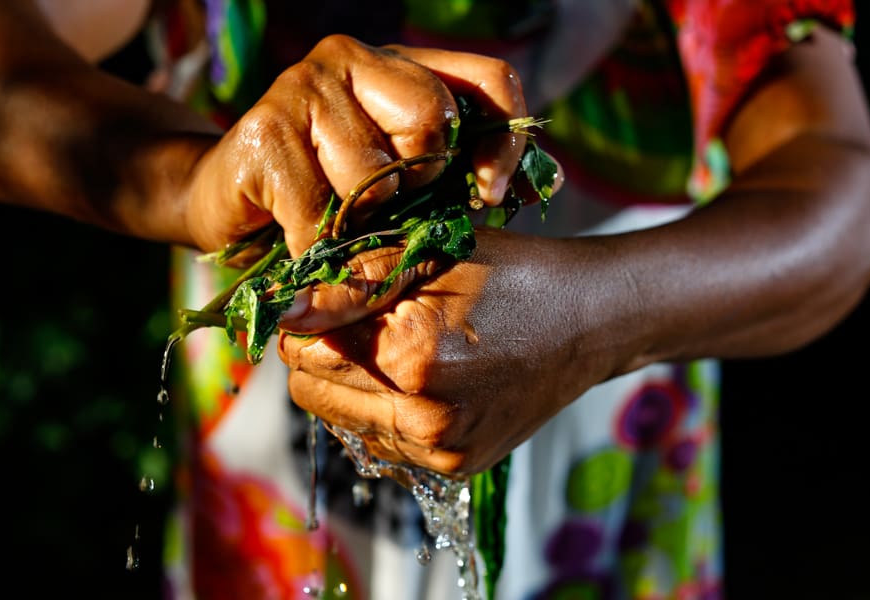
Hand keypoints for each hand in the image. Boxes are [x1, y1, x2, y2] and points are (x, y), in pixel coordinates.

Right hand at [184, 34, 527, 258]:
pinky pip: (321, 212)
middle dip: (415, 185)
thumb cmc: (324, 194)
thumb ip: (458, 175)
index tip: (490, 196)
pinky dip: (317, 247)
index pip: (487, 79)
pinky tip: (300, 241)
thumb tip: (541, 185)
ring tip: (330, 220)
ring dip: (358, 223)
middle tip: (380, 205)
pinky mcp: (264, 131)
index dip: (503, 141)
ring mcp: (302, 87)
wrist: (224, 200)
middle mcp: (350, 59)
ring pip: (374, 175)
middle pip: (431, 119)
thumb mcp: (403, 182)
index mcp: (397, 65)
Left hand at [277, 228, 602, 475]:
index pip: (301, 350)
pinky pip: (380, 445)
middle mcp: (423, 419)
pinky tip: (418, 382)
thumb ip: (351, 280)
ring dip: (350, 388)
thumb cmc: (514, 276)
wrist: (588, 324)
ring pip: (341, 423)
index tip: (335, 299)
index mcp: (413, 356)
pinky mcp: (456, 469)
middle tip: (363, 324)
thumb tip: (280, 309)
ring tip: (396, 352)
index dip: (308, 319)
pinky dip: (383, 413)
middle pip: (311, 394)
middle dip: (321, 356)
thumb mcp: (434, 254)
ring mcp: (441, 452)